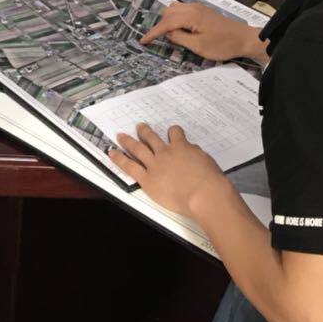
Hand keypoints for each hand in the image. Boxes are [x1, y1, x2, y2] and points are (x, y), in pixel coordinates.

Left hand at [109, 123, 228, 216]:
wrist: (204, 194)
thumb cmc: (210, 181)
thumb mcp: (207, 161)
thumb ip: (196, 154)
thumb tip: (191, 150)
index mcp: (181, 147)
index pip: (174, 133)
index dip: (172, 132)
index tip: (171, 132)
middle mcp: (165, 153)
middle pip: (151, 137)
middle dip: (144, 131)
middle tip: (139, 126)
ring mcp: (155, 165)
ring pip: (137, 148)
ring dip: (128, 140)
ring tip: (121, 136)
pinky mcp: (147, 179)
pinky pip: (129, 166)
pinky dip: (119, 158)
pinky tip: (112, 153)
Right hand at [142, 3, 263, 62]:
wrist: (244, 39)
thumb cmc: (224, 44)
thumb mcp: (199, 46)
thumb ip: (180, 38)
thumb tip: (168, 33)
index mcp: (192, 16)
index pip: (166, 22)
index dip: (154, 32)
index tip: (144, 40)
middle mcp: (194, 8)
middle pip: (168, 12)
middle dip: (160, 25)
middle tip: (156, 39)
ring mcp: (199, 8)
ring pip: (175, 9)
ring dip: (169, 21)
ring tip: (168, 35)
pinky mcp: (203, 12)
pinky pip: (183, 11)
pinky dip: (177, 19)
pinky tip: (179, 30)